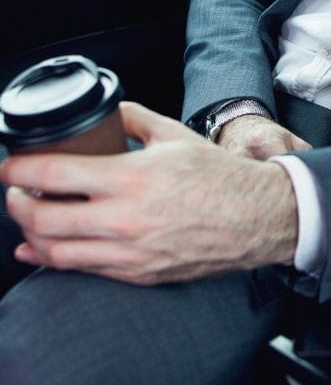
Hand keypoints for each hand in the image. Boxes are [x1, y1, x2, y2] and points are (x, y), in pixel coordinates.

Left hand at [0, 102, 297, 284]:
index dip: (20, 170)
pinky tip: (40, 249)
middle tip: (15, 191)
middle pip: (43, 219)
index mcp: (132, 178)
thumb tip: (106, 111)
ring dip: (30, 234)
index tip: (9, 166)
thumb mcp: (174, 135)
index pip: (55, 176)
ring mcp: (128, 251)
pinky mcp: (136, 273)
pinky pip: (80, 269)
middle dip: (17, 204)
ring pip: (55, 252)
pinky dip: (52, 259)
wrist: (253, 217)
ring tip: (28, 217)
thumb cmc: (217, 176)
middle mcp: (124, 219)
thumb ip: (133, 119)